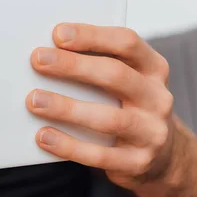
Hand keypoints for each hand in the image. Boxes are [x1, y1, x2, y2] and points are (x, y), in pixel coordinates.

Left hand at [26, 23, 178, 188]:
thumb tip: (48, 53)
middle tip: (38, 59)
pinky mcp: (137, 162)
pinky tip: (43, 136)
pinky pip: (99, 155)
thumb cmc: (128, 107)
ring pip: (107, 118)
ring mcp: (151, 132)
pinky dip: (68, 145)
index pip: (126, 43)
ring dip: (66, 108)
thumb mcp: (126, 81)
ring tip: (33, 100)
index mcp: (153, 69)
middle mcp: (157, 98)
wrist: (163, 156)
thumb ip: (97, 65)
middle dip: (73, 66)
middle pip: (115, 75)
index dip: (92, 36)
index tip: (58, 33)